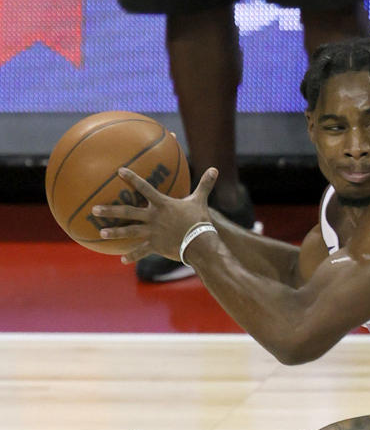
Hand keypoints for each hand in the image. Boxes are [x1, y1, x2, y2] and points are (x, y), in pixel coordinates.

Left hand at [91, 166, 218, 263]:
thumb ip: (205, 185)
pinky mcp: (155, 246)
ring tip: (101, 233)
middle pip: (128, 212)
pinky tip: (122, 260)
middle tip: (94, 209)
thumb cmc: (200, 220)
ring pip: (129, 232)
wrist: (201, 242)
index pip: (144, 187)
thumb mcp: (201, 200)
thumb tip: (215, 169)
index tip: (119, 171)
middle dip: (110, 210)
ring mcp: (152, 232)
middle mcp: (153, 217)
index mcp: (162, 204)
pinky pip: (141, 251)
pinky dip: (132, 256)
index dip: (131, 178)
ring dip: (114, 232)